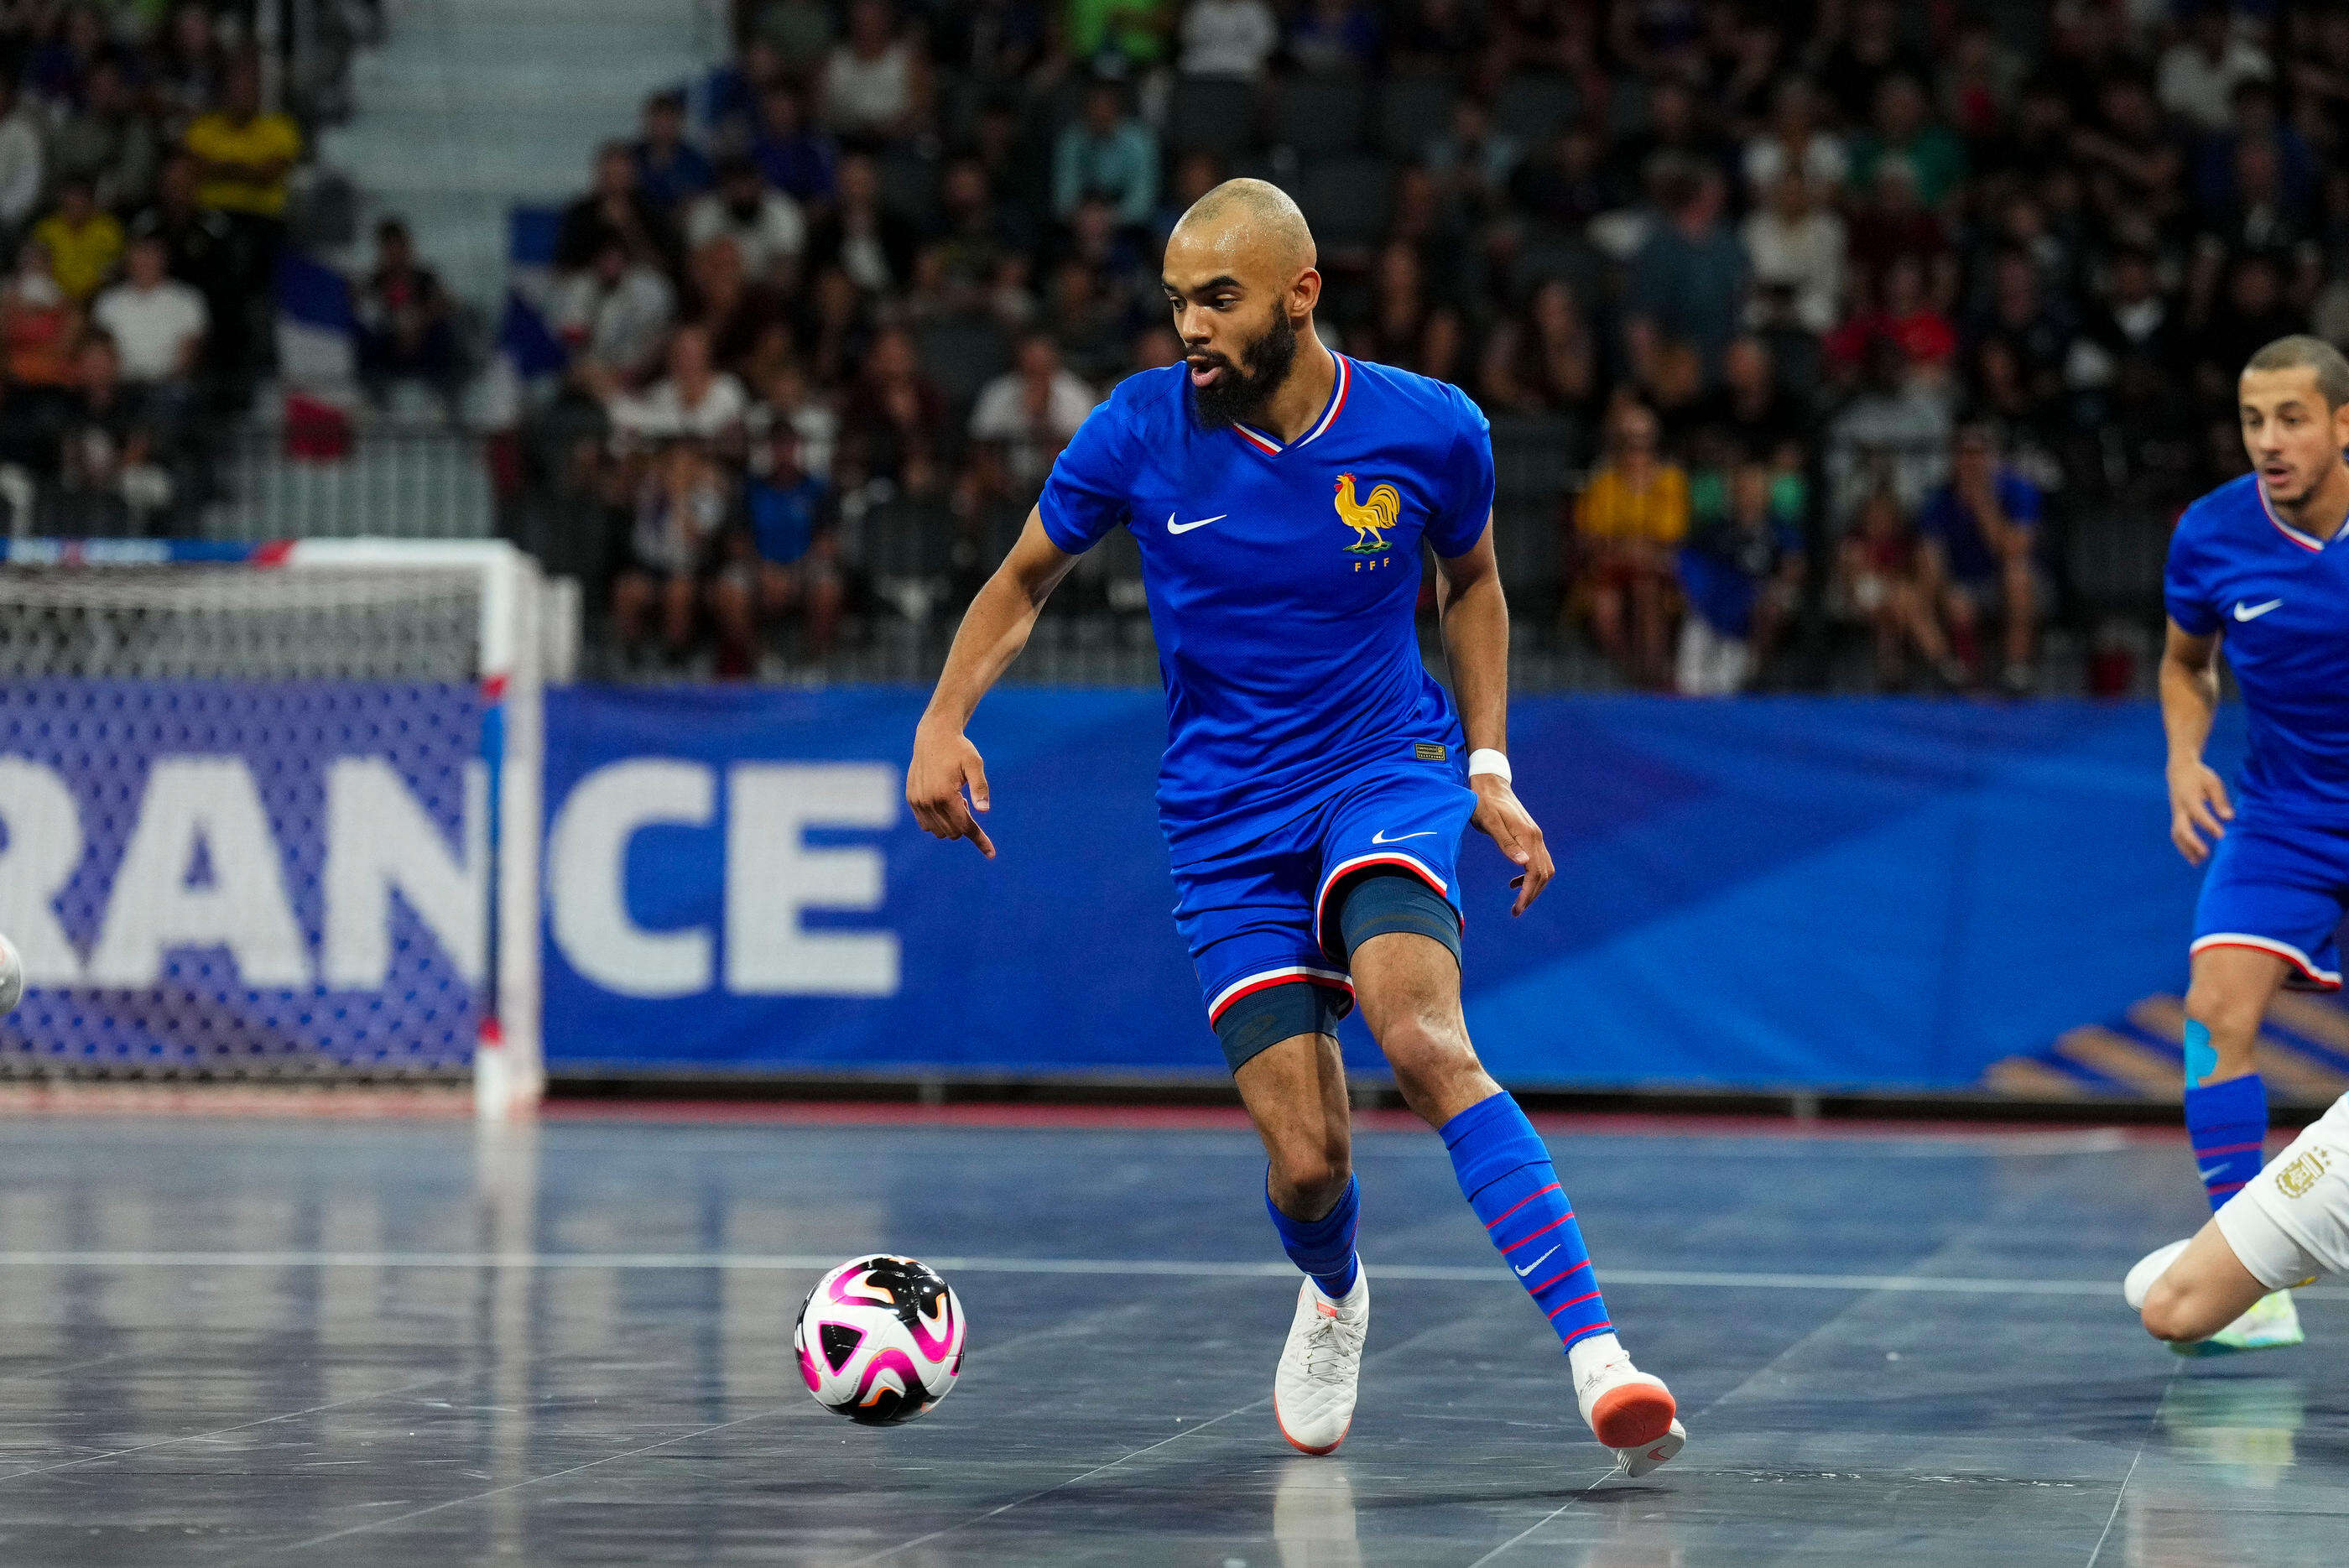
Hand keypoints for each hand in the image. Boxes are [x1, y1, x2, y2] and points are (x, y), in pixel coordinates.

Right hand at [908, 719, 995, 857]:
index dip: (980, 839)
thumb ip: (980, 788)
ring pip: (938, 831)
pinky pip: (925, 825)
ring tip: (955, 798)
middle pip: (953, 832)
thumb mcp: (974, 764)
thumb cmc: (959, 749)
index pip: (966, 826)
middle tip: (966, 799)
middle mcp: (928, 801)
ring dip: (951, 822)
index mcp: (945, 795)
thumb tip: (984, 811)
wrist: (933, 735)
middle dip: (964, 823)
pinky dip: (938, 820)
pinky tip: (943, 801)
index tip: (991, 854)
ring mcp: (917, 802)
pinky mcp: (911, 800)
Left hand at [1469, 773, 1552, 914]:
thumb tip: (1523, 863)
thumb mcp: (1489, 822)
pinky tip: (1513, 884)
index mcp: (1528, 836)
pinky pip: (1536, 861)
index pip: (1535, 872)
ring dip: (1533, 887)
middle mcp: (1536, 837)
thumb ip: (1505, 842)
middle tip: (1516, 911)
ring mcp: (1534, 836)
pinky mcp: (1528, 836)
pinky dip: (1528, 876)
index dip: (1528, 893)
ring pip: (1543, 869)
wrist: (1489, 783)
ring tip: (1517, 903)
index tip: (1517, 908)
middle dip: (1532, 895)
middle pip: (1544, 874)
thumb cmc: (1484, 803)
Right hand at [2167, 758, 2231, 864]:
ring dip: (2186, 849)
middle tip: (2205, 854)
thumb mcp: (2213, 783)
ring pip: (2177, 834)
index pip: (2198, 814)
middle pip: (2182, 829)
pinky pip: (2177, 835)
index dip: (2209, 825)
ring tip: (2198, 862)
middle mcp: (2180, 808)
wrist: (2179, 770)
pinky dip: (2184, 847)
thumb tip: (2229, 818)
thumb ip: (2220, 800)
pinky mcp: (2176, 818)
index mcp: (2189, 798)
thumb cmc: (2200, 776)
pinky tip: (2194, 857)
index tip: (2221, 835)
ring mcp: (2176, 814)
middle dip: (2192, 842)